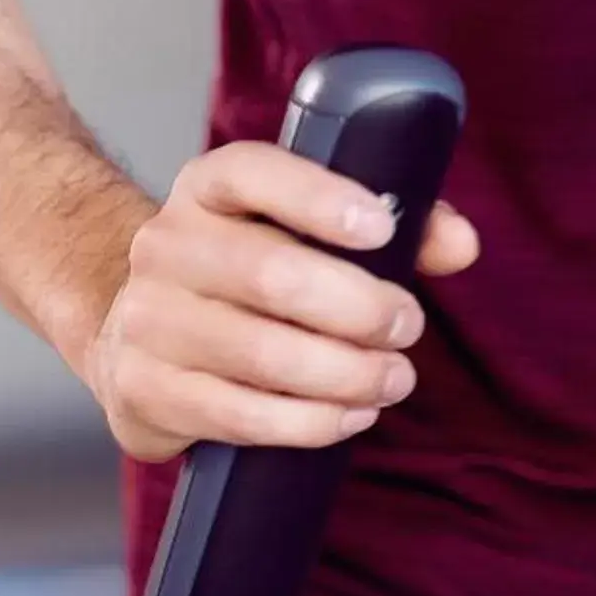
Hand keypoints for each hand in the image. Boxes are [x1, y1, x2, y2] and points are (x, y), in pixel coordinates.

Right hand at [75, 141, 479, 462]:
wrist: (134, 327)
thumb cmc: (246, 272)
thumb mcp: (302, 230)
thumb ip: (394, 225)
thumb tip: (461, 243)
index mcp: (207, 188)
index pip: (253, 173)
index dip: (319, 197)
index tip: (382, 225)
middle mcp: (166, 245)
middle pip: (270, 274)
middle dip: (358, 307)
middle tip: (408, 326)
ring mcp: (148, 320)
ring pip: (261, 354)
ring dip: (345, 374)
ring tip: (392, 380)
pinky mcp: (147, 390)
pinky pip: (241, 415)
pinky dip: (310, 422)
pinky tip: (350, 415)